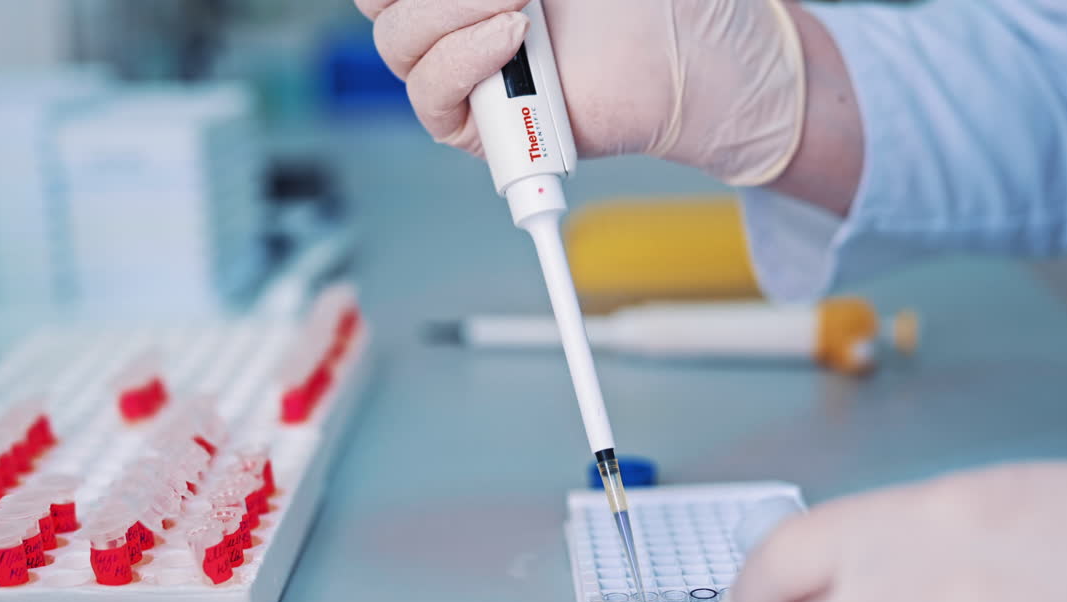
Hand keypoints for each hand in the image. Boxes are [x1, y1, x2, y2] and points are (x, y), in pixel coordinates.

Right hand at [353, 0, 805, 185]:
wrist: (690, 58)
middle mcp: (449, 18)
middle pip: (376, 1)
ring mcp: (459, 69)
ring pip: (398, 42)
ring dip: (452, 10)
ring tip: (520, 2)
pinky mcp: (476, 125)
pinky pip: (431, 95)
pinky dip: (464, 60)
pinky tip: (513, 36)